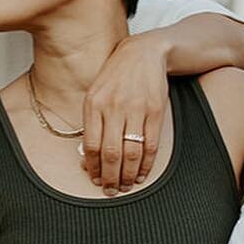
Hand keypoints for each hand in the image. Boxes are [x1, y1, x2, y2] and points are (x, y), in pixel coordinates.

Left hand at [81, 34, 169, 192]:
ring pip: (131, 152)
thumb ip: (92, 121)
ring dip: (128, 175)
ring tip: (125, 186)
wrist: (145, 53)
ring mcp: (136, 109)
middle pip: (111, 153)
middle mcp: (114, 107)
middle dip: (110, 177)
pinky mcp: (155, 111)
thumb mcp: (96, 92)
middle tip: (110, 191)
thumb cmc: (116, 76)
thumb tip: (88, 156)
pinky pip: (150, 145)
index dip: (93, 167)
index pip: (91, 145)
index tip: (95, 179)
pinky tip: (140, 174)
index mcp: (94, 103)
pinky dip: (145, 164)